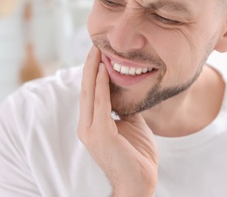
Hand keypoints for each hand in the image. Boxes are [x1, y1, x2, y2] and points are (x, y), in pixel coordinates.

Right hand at [78, 46, 157, 196]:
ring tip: (98, 50)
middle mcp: (87, 126)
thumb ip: (123, 108)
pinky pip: (101, 104)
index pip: (91, 94)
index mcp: (93, 124)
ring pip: (90, 93)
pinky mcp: (100, 135)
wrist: (140, 182)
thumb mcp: (130, 125)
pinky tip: (105, 69)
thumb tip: (123, 90)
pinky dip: (102, 85)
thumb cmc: (136, 155)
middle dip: (91, 66)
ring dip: (94, 70)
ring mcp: (91, 131)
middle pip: (87, 90)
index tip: (99, 54)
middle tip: (95, 45)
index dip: (93, 73)